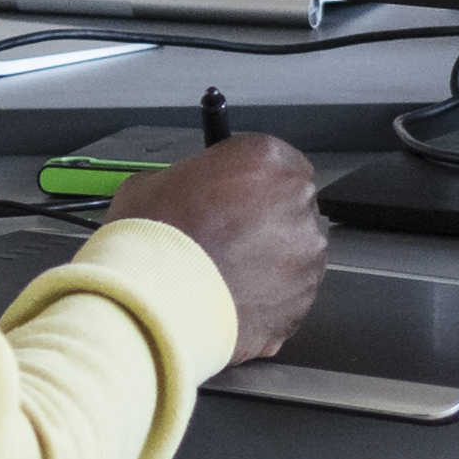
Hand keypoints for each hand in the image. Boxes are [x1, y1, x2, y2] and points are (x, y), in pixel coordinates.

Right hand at [103, 130, 333, 366]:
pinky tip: (233, 296)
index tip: (233, 197)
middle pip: (289, 205)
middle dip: (263, 220)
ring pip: (294, 251)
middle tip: (225, 237)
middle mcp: (297, 200)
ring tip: (226, 273)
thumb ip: (188, 180)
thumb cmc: (154, 239)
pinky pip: (290, 292)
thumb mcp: (153, 182)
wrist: (160, 300)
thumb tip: (187, 192)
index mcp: (267, 158)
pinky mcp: (303, 296)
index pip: (273, 162)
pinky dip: (269, 296)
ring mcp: (306, 251)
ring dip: (269, 259)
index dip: (250, 183)